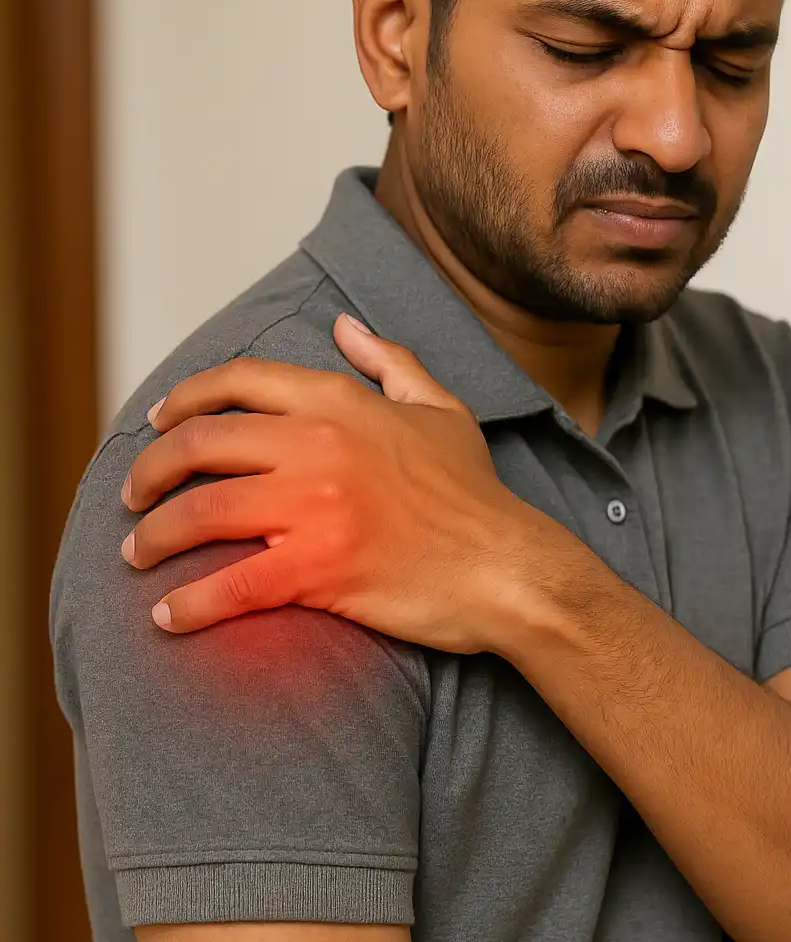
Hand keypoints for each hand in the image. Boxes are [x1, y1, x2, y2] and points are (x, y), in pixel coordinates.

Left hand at [120, 313, 538, 651]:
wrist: (507, 567)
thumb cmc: (475, 496)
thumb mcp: (441, 408)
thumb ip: (389, 361)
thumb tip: (345, 325)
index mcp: (340, 402)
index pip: (237, 383)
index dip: (183, 399)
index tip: (157, 424)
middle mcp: (318, 444)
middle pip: (200, 444)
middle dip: (150, 471)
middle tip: (132, 496)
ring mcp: (314, 507)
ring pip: (201, 512)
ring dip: (154, 536)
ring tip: (138, 554)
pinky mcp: (318, 568)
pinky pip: (232, 586)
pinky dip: (190, 604)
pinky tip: (169, 616)